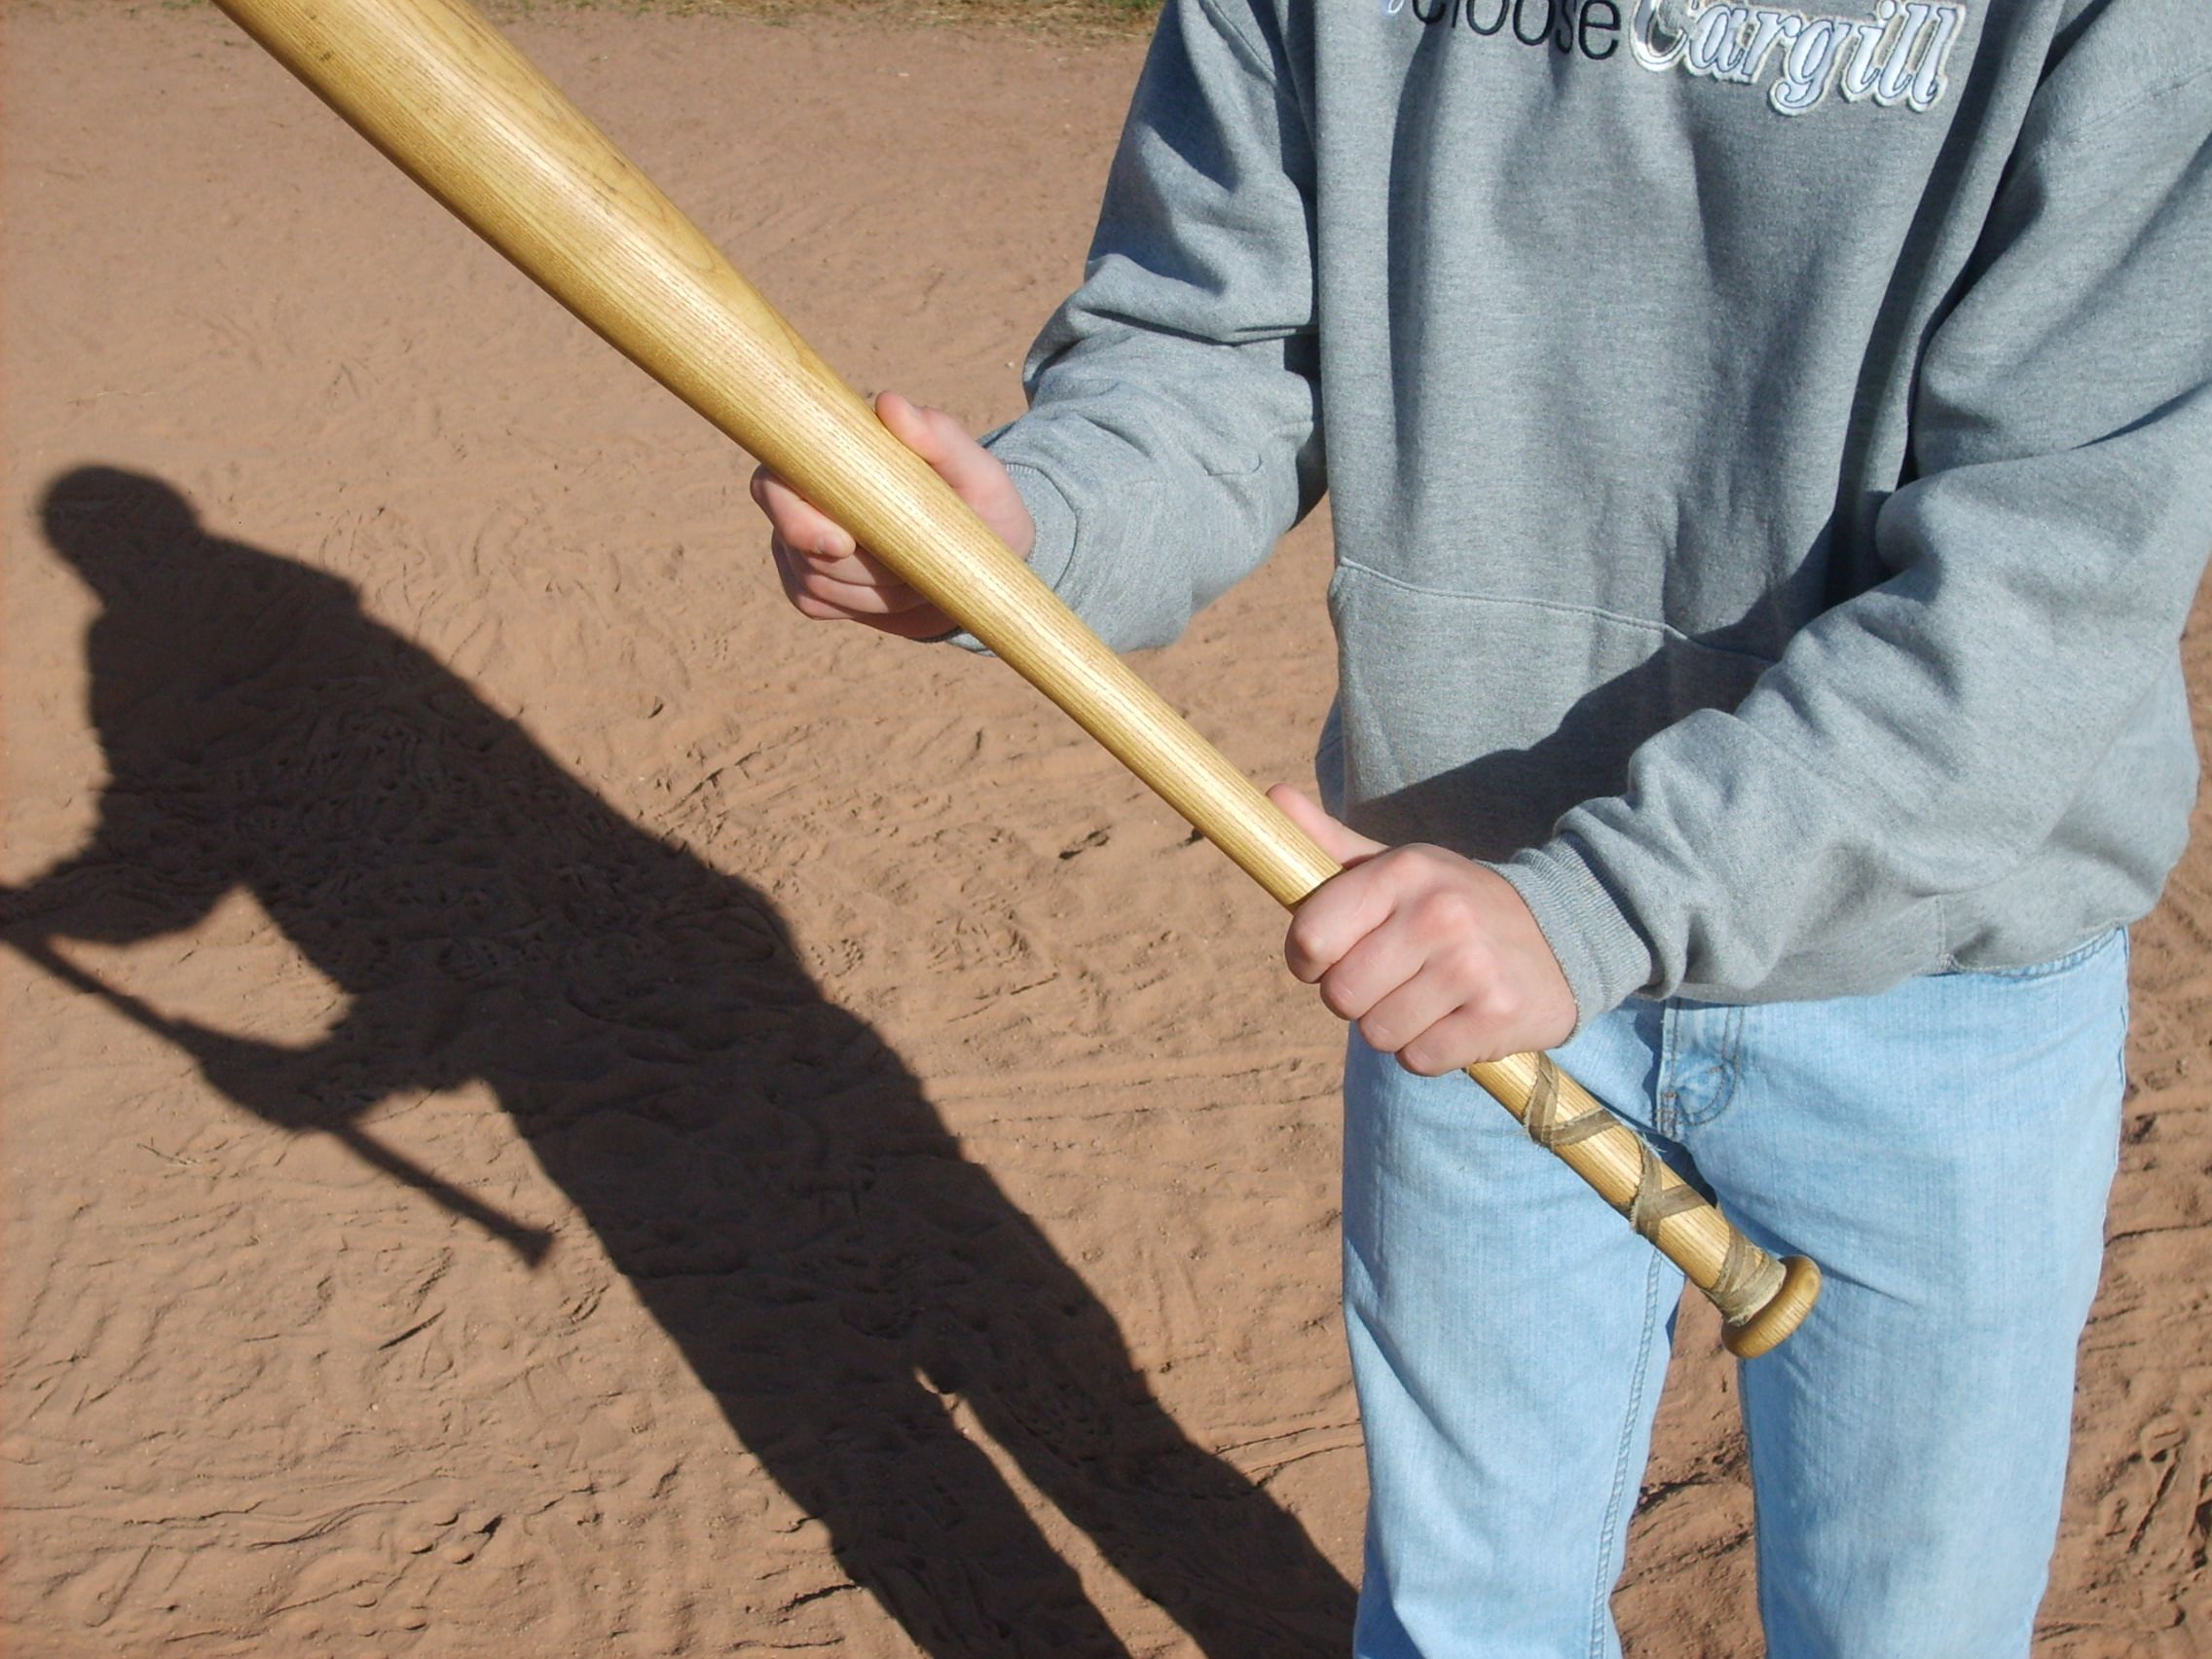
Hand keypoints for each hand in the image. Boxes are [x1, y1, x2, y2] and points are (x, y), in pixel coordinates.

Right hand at [751, 391, 1035, 639]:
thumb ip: (939, 435)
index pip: (774, 484)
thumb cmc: (981, 509)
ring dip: (868, 589)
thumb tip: (889, 403)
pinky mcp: (814, 584)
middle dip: (852, 567)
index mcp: (829, 457)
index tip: (842, 544)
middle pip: (793, 543)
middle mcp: (802, 498)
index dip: (796, 518)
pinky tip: (896, 592)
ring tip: (916, 572)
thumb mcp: (977, 474)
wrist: (982, 566)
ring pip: (811, 579)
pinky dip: (859, 606)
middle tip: (906, 570)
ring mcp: (802, 543)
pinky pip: (815, 603)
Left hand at [1271, 786, 1576, 1073]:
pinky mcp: (1497, 1017)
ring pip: (1378, 1033)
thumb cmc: (1451, 906)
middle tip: (1391, 979)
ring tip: (1426, 997)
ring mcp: (1472, 966)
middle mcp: (1438, 914)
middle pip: (1341, 995)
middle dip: (1355, 998)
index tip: (1325, 958)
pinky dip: (1428, 1051)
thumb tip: (1271, 796)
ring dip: (1393, 1027)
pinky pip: (1419, 1060)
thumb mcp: (1396, 866)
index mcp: (1403, 871)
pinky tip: (1454, 1019)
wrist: (1561, 935)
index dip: (1307, 959)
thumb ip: (1328, 843)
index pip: (1310, 937)